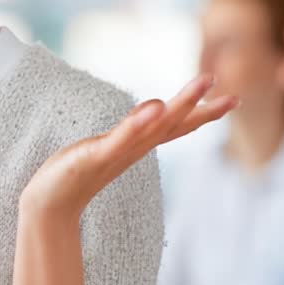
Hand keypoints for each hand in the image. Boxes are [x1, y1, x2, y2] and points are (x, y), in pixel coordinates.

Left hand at [19, 75, 235, 218]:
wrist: (49, 202)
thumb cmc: (76, 172)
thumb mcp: (108, 144)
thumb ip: (131, 129)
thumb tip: (153, 110)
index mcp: (138, 144)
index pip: (176, 126)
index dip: (203, 113)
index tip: (232, 98)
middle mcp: (134, 149)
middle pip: (174, 125)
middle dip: (201, 109)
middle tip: (234, 96)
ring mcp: (117, 153)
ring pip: (155, 127)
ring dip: (179, 105)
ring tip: (203, 82)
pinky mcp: (96, 156)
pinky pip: (120, 139)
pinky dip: (137, 124)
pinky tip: (153, 107)